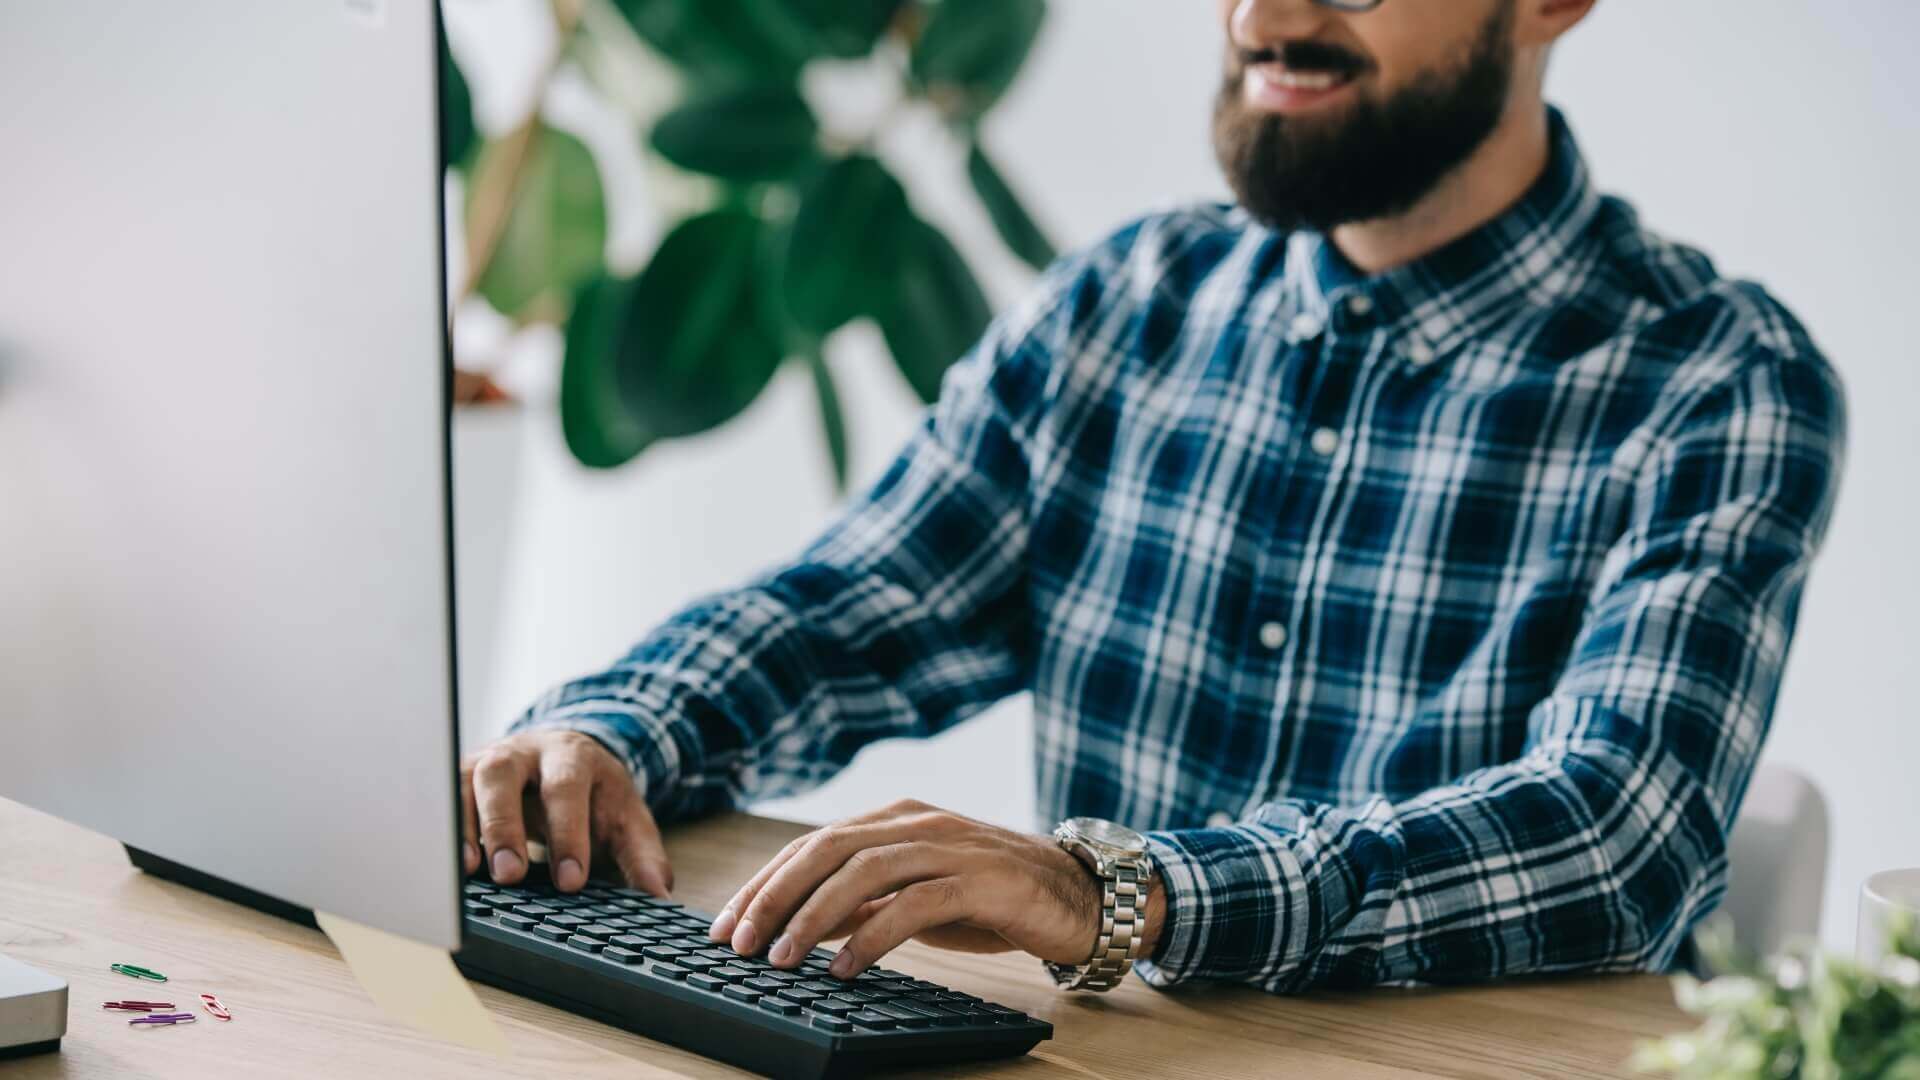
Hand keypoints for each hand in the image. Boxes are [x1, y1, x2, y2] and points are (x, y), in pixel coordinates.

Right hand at [460, 729, 671, 896]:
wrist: (565, 758)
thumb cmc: (593, 796)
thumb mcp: (625, 818)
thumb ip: (642, 855)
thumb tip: (659, 895)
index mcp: (572, 757)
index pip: (567, 788)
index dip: (568, 833)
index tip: (571, 881)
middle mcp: (523, 752)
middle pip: (504, 774)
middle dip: (505, 824)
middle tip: (511, 875)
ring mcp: (486, 761)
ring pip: (464, 781)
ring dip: (463, 827)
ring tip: (469, 873)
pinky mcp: (460, 779)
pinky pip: (441, 798)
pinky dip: (442, 829)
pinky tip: (444, 865)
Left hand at [707, 799, 1159, 978]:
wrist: (1081, 895)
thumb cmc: (993, 897)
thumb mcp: (918, 894)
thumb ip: (866, 900)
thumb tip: (799, 926)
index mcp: (896, 819)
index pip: (813, 843)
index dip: (763, 882)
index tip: (726, 924)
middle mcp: (918, 822)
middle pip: (826, 849)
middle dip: (773, 896)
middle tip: (738, 942)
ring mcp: (950, 846)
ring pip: (863, 870)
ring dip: (812, 917)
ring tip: (781, 958)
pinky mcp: (981, 879)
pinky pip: (913, 904)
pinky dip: (872, 935)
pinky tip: (845, 966)